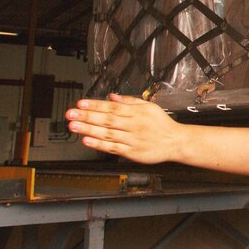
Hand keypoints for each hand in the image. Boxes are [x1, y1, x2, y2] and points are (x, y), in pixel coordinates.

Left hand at [65, 93, 185, 163]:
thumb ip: (130, 101)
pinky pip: (113, 148)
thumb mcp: (149, 106)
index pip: (112, 107)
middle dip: (87, 116)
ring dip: (89, 129)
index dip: (95, 105)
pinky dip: (100, 145)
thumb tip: (112, 96)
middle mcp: (133, 125)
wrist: (176, 142)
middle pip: (107, 119)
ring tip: (74, 126)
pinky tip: (88, 141)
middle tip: (72, 114)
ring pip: (108, 133)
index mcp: (137, 112)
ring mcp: (132, 139)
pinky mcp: (132, 152)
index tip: (81, 104)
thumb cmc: (162, 124)